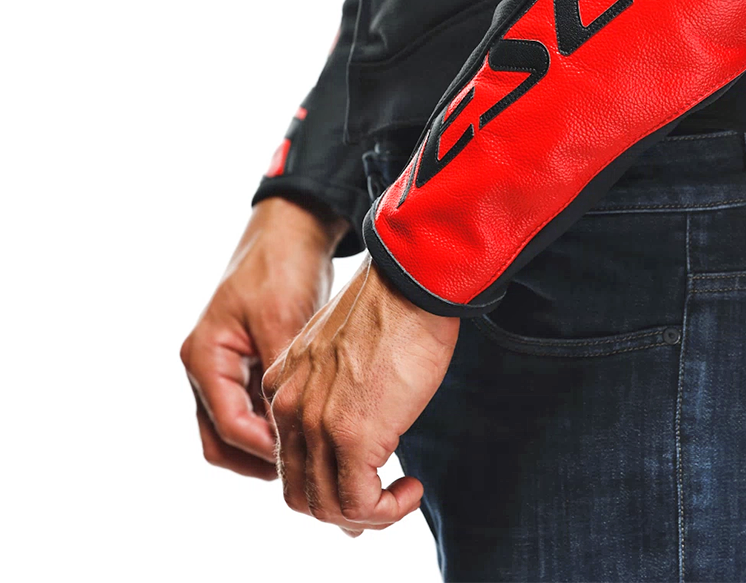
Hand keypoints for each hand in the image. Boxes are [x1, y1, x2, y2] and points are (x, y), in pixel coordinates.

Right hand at [181, 197, 348, 478]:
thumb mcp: (280, 317)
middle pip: (224, 440)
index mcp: (204, 357)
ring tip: (315, 450)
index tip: (304, 455)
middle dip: (262, 459)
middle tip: (308, 464)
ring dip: (271, 445)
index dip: (265, 447)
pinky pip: (258, 411)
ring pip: (240, 431)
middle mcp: (208, 368)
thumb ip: (279, 373)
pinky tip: (315, 426)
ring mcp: (226, 370)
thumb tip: (290, 428)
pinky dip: (280, 424)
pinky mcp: (249, 366)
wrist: (290, 232)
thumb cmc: (280, 266)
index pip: (227, 425)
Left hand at [262, 257, 458, 535]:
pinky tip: (412, 489)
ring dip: (367, 514)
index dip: (326, 480)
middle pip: (299, 490)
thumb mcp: (347, 349)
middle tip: (381, 502)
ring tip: (401, 496)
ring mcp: (317, 424)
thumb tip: (365, 415)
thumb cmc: (394, 306)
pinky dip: (386, 512)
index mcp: (283, 385)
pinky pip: (359, 504)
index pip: (290, 456)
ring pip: (326, 506)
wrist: (411, 282)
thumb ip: (338, 384)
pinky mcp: (351, 436)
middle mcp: (289, 407)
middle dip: (340, 508)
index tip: (365, 481)